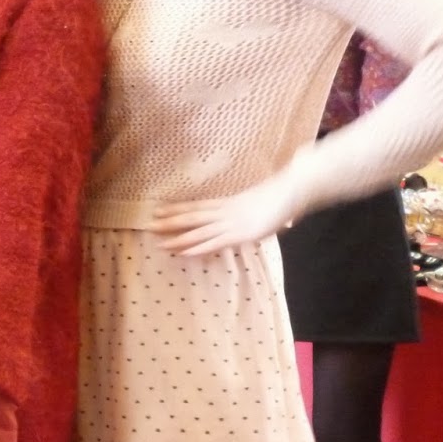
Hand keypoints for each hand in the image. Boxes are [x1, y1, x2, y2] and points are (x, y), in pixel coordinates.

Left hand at [150, 177, 297, 255]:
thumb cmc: (285, 193)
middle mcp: (226, 212)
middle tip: (148, 226)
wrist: (294, 188)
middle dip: (169, 223)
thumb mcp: (267, 202)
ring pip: (198, 232)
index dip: (177, 208)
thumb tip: (276, 215)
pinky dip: (198, 248)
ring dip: (178, 239)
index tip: (158, 209)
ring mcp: (232, 223)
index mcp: (229, 202)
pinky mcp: (241, 234)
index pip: (197, 206)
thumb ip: (262, 209)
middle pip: (192, 217)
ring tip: (159, 244)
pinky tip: (183, 253)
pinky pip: (215, 242)